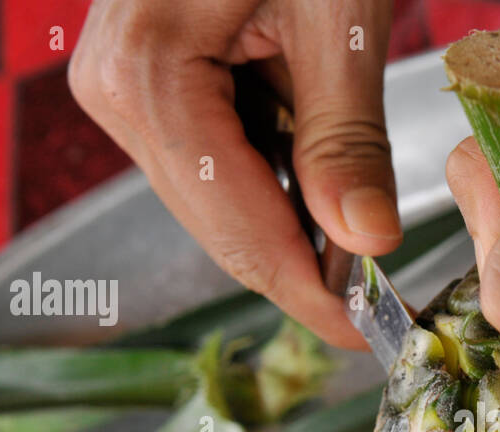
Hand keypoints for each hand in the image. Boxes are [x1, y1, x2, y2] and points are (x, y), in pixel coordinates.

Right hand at [70, 0, 398, 347]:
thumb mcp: (338, 19)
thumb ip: (345, 141)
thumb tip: (363, 245)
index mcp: (149, 76)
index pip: (237, 230)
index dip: (308, 293)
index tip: (368, 333)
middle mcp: (116, 89)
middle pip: (223, 226)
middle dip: (306, 265)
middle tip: (383, 294)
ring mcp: (125, 86)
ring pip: (222, 202)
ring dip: (297, 223)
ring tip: (363, 216)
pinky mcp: (150, 80)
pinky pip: (219, 161)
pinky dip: (279, 179)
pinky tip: (324, 170)